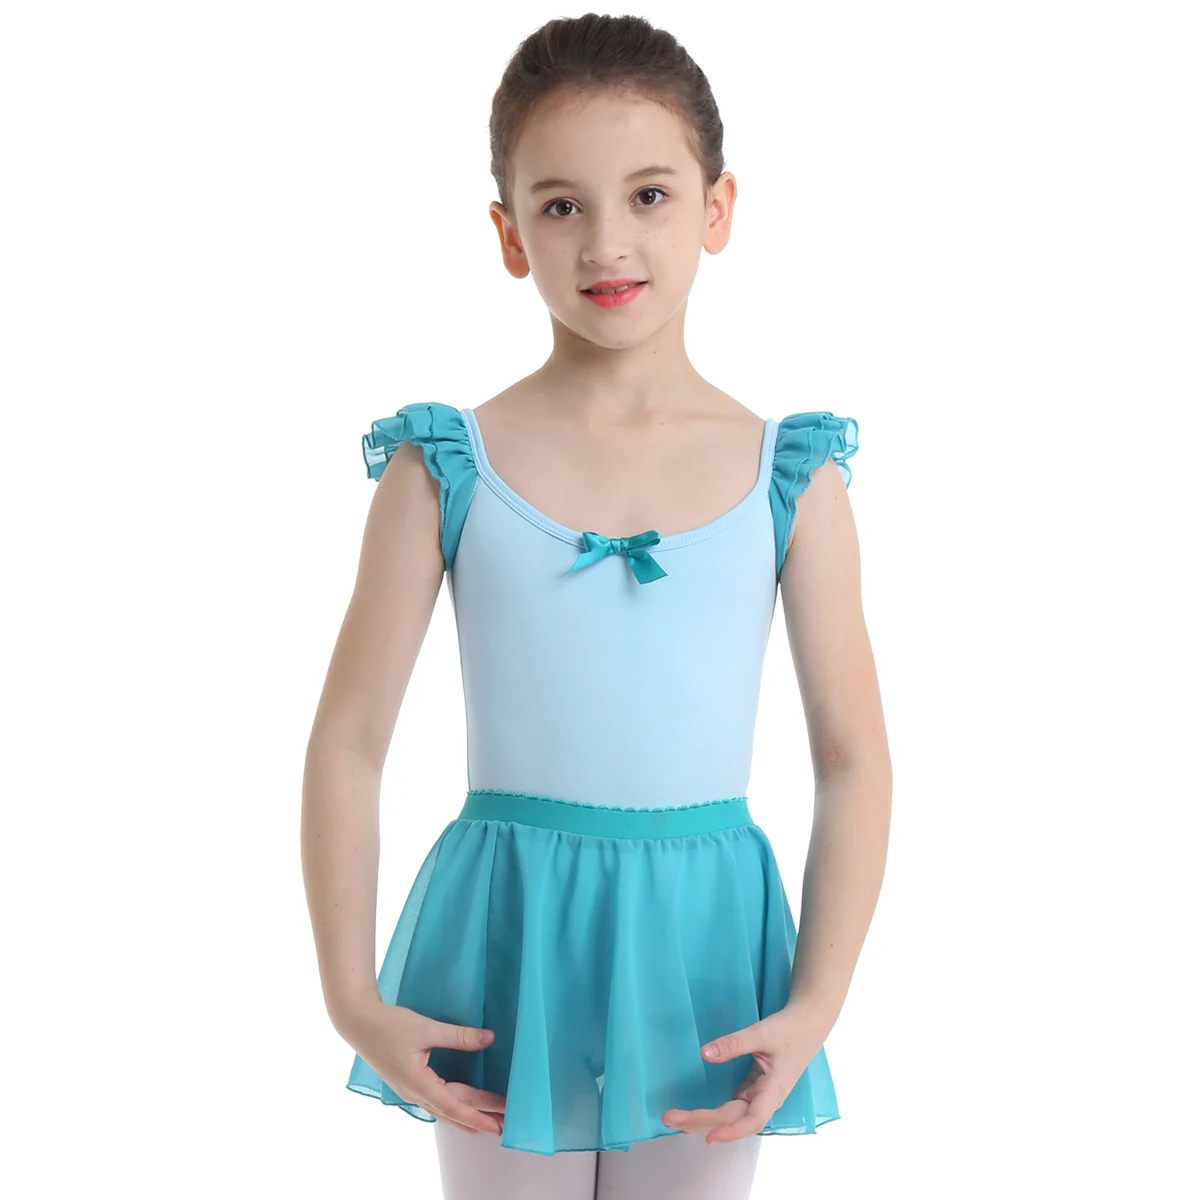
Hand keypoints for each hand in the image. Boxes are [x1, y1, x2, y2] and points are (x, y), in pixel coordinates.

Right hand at [342, 1001, 506, 1135]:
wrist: (358, 1022)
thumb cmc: (389, 1025)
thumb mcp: (426, 1028)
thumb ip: (458, 1036)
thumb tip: (490, 1039)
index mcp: (419, 1083)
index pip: (455, 1106)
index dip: (478, 1116)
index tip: (496, 1125)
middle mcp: (414, 1093)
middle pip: (452, 1111)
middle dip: (478, 1118)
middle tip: (503, 1125)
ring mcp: (409, 1091)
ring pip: (442, 1110)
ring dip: (465, 1117)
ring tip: (485, 1125)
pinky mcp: (407, 1083)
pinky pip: (433, 1103)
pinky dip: (450, 1110)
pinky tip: (457, 1111)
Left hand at [662, 1000, 831, 1143]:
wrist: (808, 1023)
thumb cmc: (789, 1029)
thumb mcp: (761, 1033)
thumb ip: (733, 1044)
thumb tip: (704, 1054)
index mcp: (774, 1090)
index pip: (753, 1119)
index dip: (732, 1131)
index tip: (710, 1138)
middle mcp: (766, 1099)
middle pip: (734, 1119)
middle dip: (702, 1121)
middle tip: (670, 1118)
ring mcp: (759, 1096)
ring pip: (731, 1116)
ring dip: (705, 1120)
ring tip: (676, 1122)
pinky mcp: (754, 1089)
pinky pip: (732, 1108)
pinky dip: (713, 1113)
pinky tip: (695, 1117)